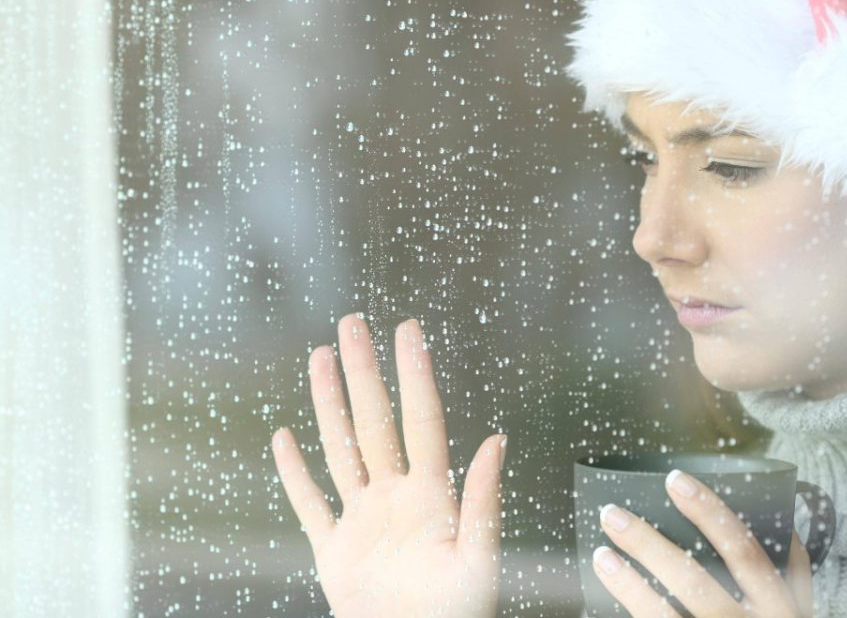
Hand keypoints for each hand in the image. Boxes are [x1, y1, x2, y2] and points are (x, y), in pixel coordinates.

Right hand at [271, 313, 505, 617]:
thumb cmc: (459, 614)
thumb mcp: (480, 558)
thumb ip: (483, 499)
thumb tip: (497, 439)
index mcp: (432, 495)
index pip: (421, 419)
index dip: (414, 374)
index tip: (407, 330)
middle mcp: (395, 497)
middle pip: (375, 420)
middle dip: (363, 371)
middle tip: (352, 323)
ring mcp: (362, 521)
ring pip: (341, 448)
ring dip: (328, 404)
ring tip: (319, 357)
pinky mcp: (333, 552)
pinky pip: (309, 505)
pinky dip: (295, 473)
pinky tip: (285, 438)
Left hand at [593, 469, 812, 616]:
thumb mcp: (803, 613)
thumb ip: (793, 571)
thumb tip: (783, 516)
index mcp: (780, 610)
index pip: (745, 550)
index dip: (710, 512)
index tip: (675, 481)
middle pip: (693, 581)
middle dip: (649, 543)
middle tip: (613, 514)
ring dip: (629, 584)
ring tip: (602, 555)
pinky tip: (610, 605)